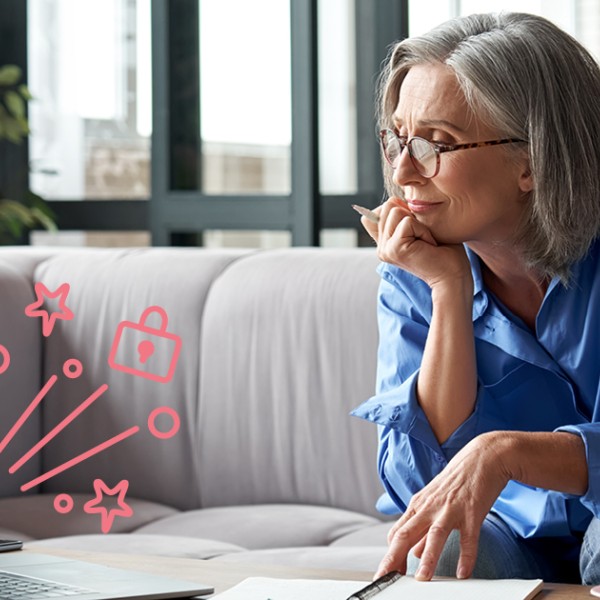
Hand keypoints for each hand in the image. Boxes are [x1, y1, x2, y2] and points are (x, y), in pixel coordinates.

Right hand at [360, 198, 470, 290]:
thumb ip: (403, 216)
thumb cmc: (443, 252)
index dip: (398, 211)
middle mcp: (381, 247)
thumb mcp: (420, 228)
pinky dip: (423, 230)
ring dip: (418, 223)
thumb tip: (393, 201)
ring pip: (395, 210)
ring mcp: (385, 249)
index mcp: (384, 243)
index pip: (376, 212)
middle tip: (423, 237)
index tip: (416, 231)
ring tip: (426, 241)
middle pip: (388, 206)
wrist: (453, 276)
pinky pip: (408, 222)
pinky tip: (429, 245)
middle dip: (411, 215)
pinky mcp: (394, 249)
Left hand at [375, 433, 510, 580]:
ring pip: (434, 535)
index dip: (390, 554)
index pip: (397, 532)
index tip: (385, 573)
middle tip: (386, 577)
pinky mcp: (472, 511)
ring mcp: (450, 509)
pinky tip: (463, 573)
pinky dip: (466, 557)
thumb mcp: (434, 501)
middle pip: (406, 533)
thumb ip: (423, 527)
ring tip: (422, 579)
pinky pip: (468, 538)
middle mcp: (430, 507)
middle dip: (394, 557)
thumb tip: (413, 552)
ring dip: (427, 558)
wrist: (482, 457)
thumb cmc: (457, 480)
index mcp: (418, 505)